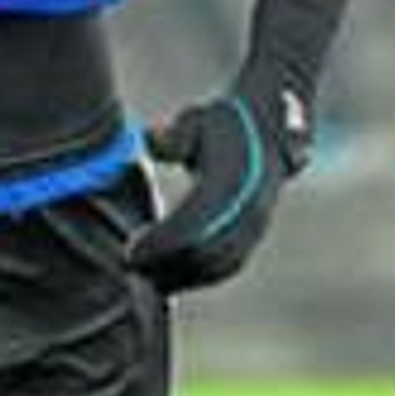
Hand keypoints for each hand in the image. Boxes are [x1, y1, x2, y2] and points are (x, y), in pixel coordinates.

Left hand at [128, 82, 311, 295]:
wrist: (265, 129)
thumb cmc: (220, 124)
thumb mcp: (195, 119)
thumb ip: (173, 134)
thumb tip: (148, 141)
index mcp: (231, 181)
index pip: (192, 223)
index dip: (160, 242)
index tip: (129, 250)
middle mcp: (248, 209)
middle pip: (203, 253)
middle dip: (165, 265)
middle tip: (129, 265)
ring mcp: (254, 226)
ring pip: (216, 266)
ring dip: (180, 275)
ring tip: (143, 274)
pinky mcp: (253, 236)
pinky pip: (226, 267)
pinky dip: (197, 276)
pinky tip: (168, 276)